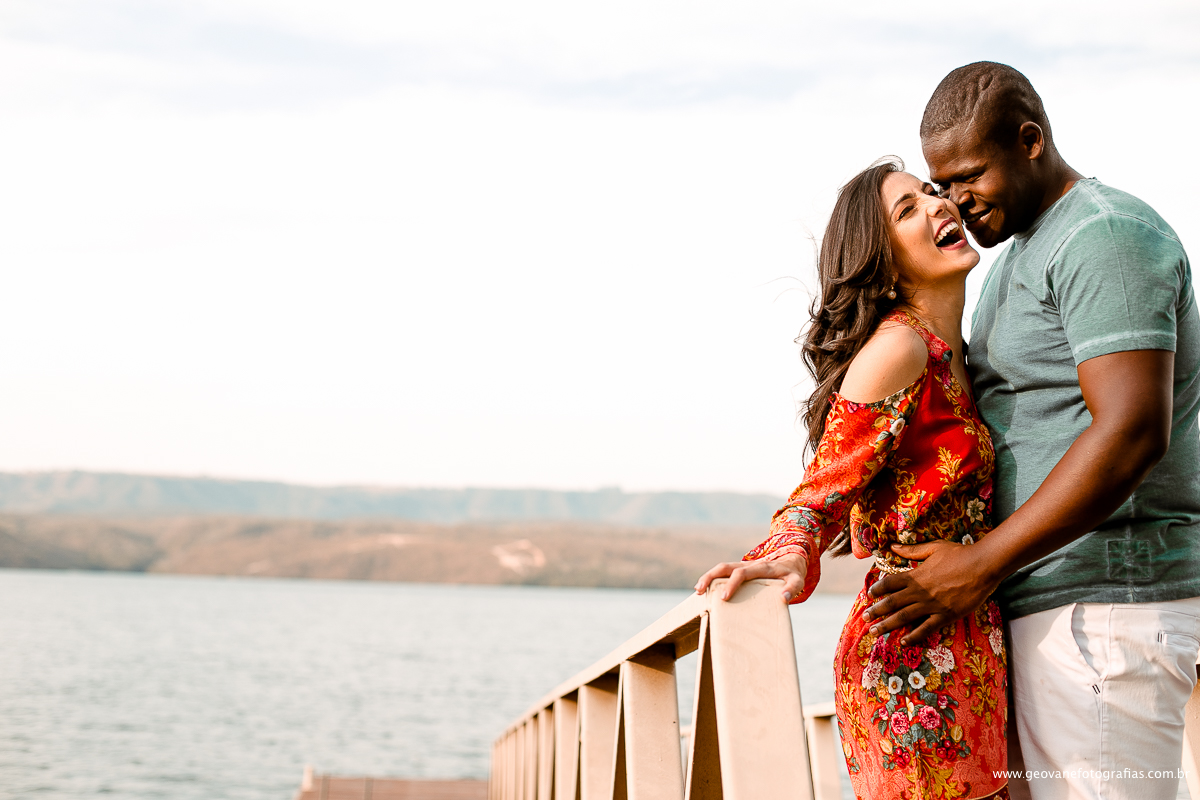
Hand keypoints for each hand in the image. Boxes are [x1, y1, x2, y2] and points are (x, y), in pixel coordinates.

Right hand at [694, 552, 806, 602]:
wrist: (791, 559)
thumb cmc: (793, 573)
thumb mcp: (797, 580)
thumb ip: (792, 588)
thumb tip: (784, 598)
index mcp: (761, 567)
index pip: (742, 573)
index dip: (732, 584)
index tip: (724, 597)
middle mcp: (749, 564)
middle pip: (725, 567)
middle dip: (711, 577)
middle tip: (700, 591)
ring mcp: (743, 566)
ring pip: (722, 568)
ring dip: (708, 576)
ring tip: (698, 590)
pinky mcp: (741, 570)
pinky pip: (724, 572)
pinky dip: (713, 578)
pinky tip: (706, 589)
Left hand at [863, 540, 999, 644]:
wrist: (983, 566)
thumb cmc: (959, 554)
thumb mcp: (934, 548)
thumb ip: (912, 551)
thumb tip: (892, 547)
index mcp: (915, 575)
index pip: (889, 583)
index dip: (877, 589)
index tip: (869, 595)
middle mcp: (920, 592)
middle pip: (892, 603)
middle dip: (876, 611)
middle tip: (864, 618)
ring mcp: (932, 605)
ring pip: (904, 617)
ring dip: (888, 625)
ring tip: (874, 632)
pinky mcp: (946, 615)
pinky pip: (927, 628)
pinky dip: (914, 636)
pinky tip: (904, 641)